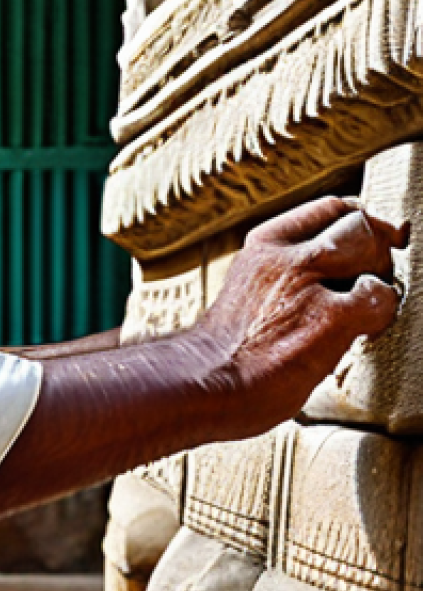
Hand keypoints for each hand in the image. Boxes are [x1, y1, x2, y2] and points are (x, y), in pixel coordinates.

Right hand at [199, 196, 406, 435]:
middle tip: (377, 280)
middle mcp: (282, 253)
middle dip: (377, 247)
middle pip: (355, 222)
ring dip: (380, 274)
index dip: (359, 223)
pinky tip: (364, 331)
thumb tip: (331, 276)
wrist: (208, 382)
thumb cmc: (232, 351)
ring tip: (368, 306)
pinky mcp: (329, 317)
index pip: (328, 208)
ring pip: (367, 245)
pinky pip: (379, 297)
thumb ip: (285, 274)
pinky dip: (383, 312)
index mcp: (262, 245)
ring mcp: (305, 281)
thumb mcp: (251, 290)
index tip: (369, 245)